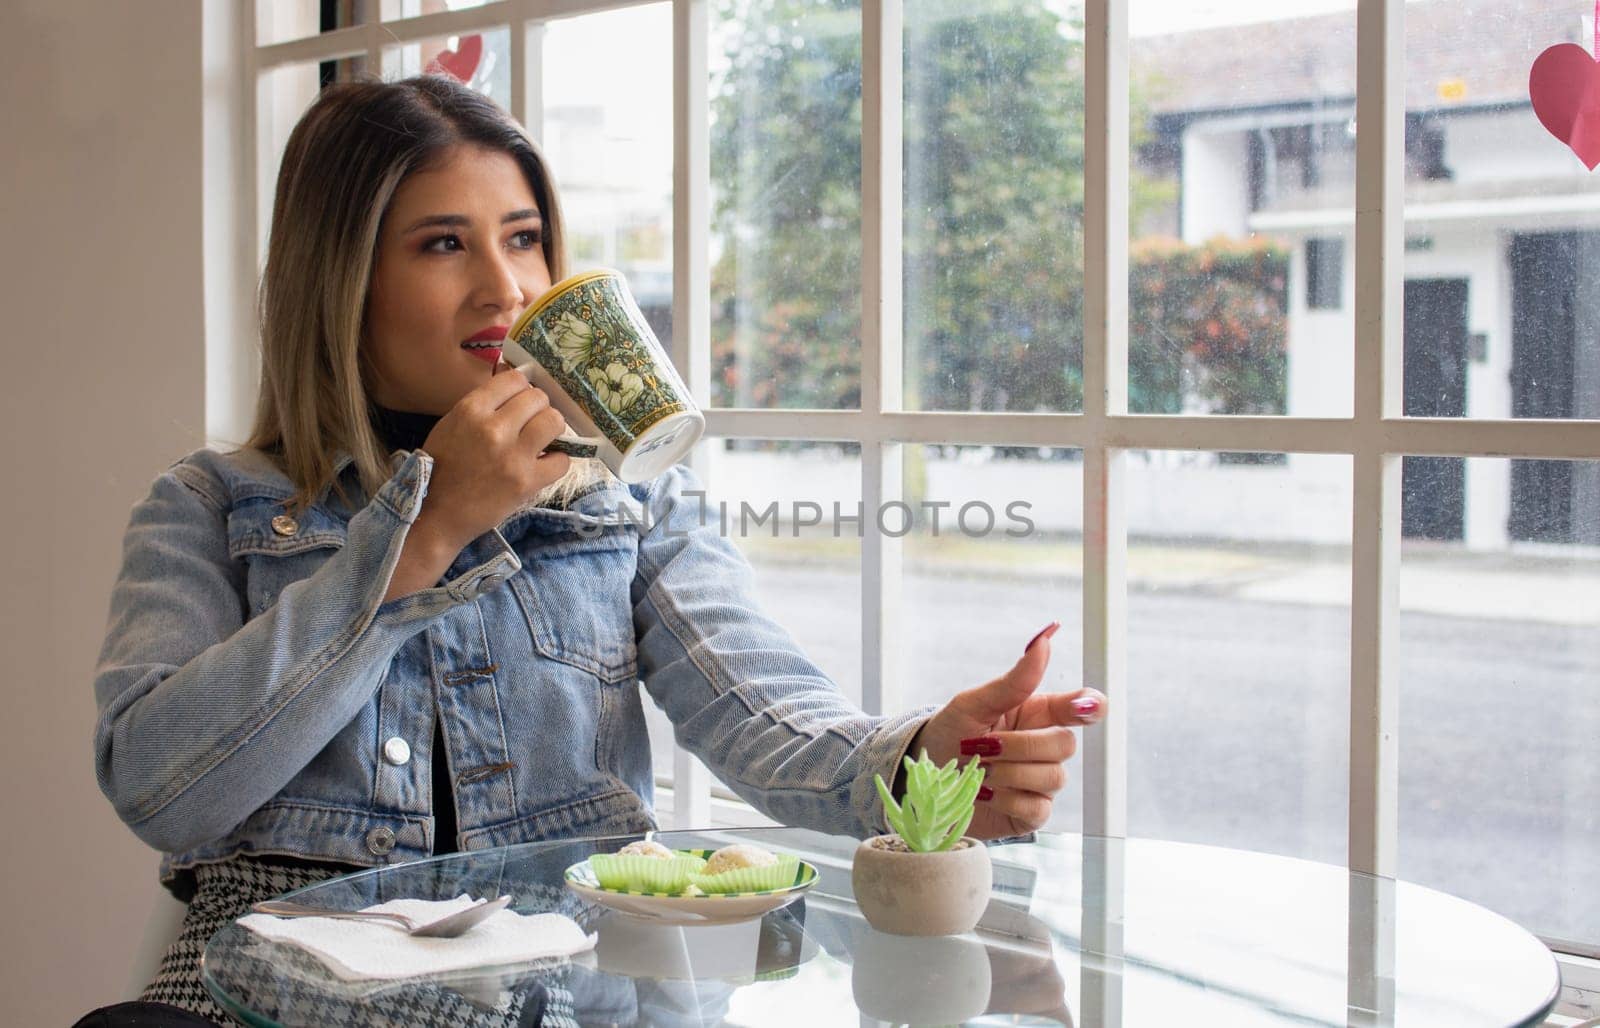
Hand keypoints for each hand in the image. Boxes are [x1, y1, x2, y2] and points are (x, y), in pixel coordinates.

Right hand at [415, 364, 570, 551]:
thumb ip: (481, 407)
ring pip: (554, 421)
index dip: (522, 390)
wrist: (435, 515)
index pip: (514, 380)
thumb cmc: (440, 469)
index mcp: (470, 410)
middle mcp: (493, 428)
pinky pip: (562, 461)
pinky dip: (556, 462)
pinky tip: (544, 465)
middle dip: (538, 409)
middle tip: (531, 424)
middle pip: (538, 398)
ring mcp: (513, 455)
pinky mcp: (527, 482)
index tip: (520, 403)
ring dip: (551, 430)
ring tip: (541, 441)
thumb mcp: (450, 425)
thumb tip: (515, 389)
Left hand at [908, 622, 1104, 839]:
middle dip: (1020, 745)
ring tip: (978, 771)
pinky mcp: (1030, 812)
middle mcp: (1045, 747)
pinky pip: (1037, 808)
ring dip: (1008, 772)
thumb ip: (1013, 680)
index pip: (1082, 707)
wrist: (923, 778)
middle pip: (1065, 744)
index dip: (1091, 706)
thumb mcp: (973, 703)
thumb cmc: (950, 733)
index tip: (1085, 707)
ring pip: (1053, 777)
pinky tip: (984, 793)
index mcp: (1037, 714)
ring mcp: (1040, 782)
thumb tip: (1043, 641)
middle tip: (983, 746)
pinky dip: (1006, 799)